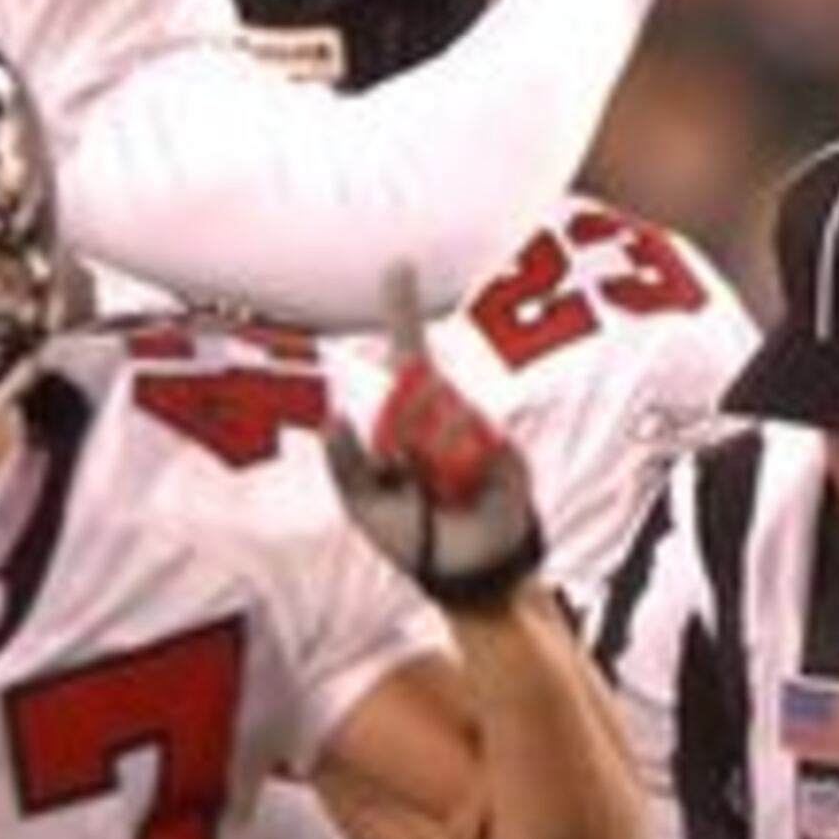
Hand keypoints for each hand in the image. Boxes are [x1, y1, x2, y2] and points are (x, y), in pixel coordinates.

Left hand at [329, 268, 544, 612]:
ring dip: (428, 467)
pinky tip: (460, 498)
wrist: (469, 574)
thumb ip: (345, 465)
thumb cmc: (412, 537)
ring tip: (436, 500)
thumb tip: (333, 419)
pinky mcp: (505, 455)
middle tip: (405, 478)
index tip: (399, 264)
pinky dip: (457, 477)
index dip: (403, 308)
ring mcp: (477, 432)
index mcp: (409, 419)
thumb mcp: (363, 506)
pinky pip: (473, 452)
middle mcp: (446, 415)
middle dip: (403, 437)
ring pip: (443, 424)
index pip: (408, 355)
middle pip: (419, 392)